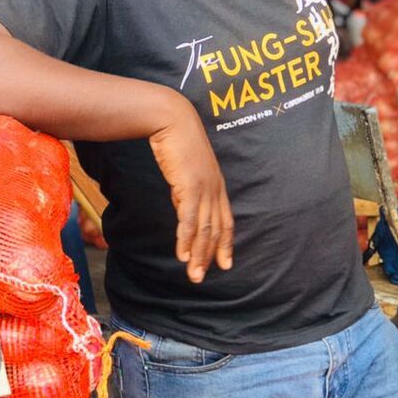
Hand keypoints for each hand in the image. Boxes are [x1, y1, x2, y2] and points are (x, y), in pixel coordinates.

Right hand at [149, 102, 233, 283]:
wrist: (171, 120)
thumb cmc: (176, 139)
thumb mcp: (184, 168)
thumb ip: (185, 187)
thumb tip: (181, 204)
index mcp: (216, 185)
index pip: (225, 220)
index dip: (225, 244)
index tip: (225, 263)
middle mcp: (214, 189)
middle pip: (216, 230)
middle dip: (211, 256)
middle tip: (202, 277)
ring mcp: (204, 188)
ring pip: (204, 229)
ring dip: (198, 254)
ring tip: (193, 274)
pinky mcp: (190, 187)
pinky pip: (189, 219)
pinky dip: (186, 239)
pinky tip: (182, 254)